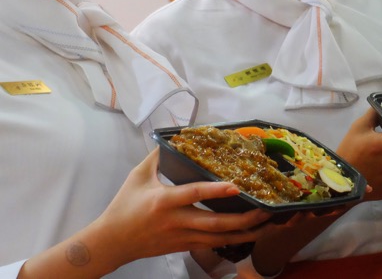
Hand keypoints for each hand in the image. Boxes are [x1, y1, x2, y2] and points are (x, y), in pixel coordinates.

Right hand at [94, 149, 272, 265]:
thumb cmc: (124, 206)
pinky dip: (233, 240)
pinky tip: (250, 235)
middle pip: (215, 223)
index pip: (194, 194)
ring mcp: (182, 237)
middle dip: (244, 219)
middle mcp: (176, 221)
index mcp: (164, 201)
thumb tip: (174, 136)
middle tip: (266, 210)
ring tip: (268, 225)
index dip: (216, 191)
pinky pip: (213, 244)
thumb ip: (157, 155)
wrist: (112, 242)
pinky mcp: (184, 246)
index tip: (236, 187)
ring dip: (246, 233)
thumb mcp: (138, 175)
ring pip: (219, 238)